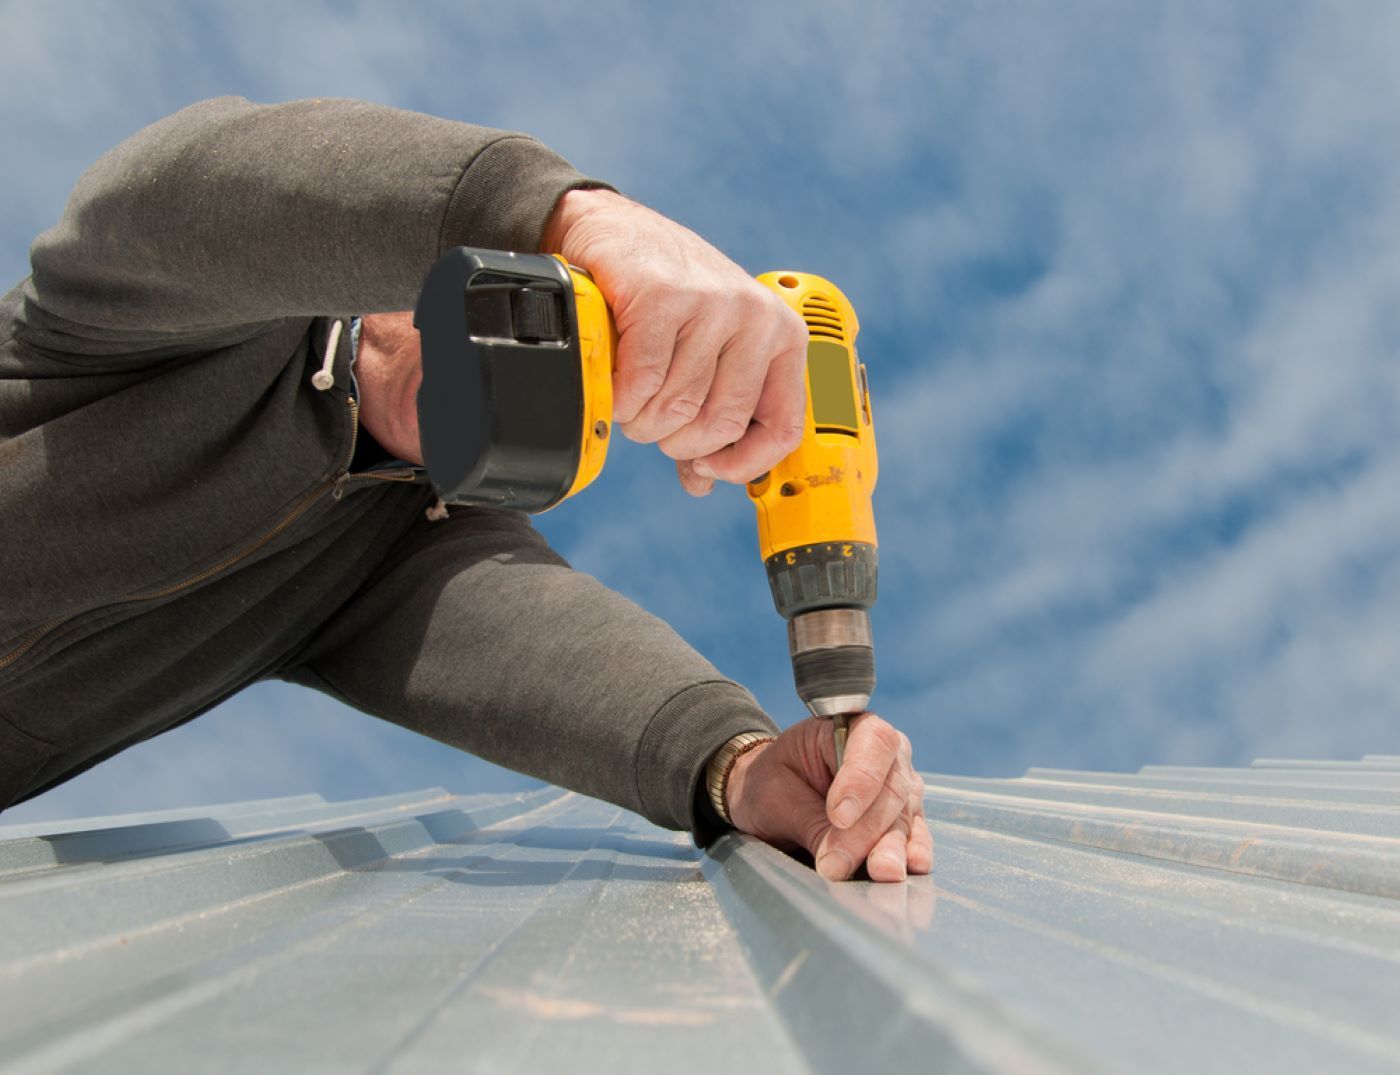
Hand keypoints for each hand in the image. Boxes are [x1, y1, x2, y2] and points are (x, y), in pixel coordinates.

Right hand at [541, 189, 808, 495]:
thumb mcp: (705, 356)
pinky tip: (615, 385)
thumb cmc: (664, 301)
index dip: (742, 464)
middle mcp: (758, 319)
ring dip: (642, 420)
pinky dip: (621, 398)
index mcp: (784, 337)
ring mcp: (714, 304)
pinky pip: (642, 383)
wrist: (614, 232)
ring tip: (631, 400)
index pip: (783, 430)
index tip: (707, 466)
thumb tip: (703, 483)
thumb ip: (709, 420)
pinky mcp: (665, 297)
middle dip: (677, 441)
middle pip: (721, 424)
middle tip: (653, 425)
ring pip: (677, 408)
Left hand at [724, 714, 932, 882]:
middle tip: (838, 865)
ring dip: (891, 847)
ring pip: (904, 815)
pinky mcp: (906, 817)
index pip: (873, 743)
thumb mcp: (778, 797)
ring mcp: (900, 784)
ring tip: (880, 874)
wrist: (769, 797)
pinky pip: (915, 834)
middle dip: (866, 831)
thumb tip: (837, 862)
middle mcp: (886, 752)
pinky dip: (911, 852)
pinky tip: (912, 867)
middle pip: (891, 787)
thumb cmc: (772, 783)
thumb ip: (812, 823)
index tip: (838, 817)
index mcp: (851, 726)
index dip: (861, 780)